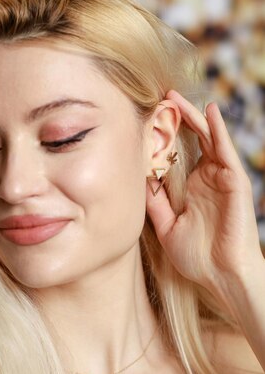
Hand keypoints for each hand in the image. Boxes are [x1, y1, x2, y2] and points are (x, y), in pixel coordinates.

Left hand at [145, 89, 262, 294]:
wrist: (222, 276)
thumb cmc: (198, 257)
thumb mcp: (166, 226)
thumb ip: (154, 203)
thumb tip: (137, 181)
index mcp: (192, 187)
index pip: (177, 154)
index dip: (162, 138)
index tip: (143, 121)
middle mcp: (207, 178)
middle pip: (191, 140)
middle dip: (175, 119)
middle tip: (158, 99)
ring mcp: (222, 178)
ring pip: (207, 138)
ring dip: (191, 117)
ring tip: (174, 97)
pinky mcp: (235, 181)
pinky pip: (226, 150)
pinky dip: (218, 130)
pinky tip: (209, 111)